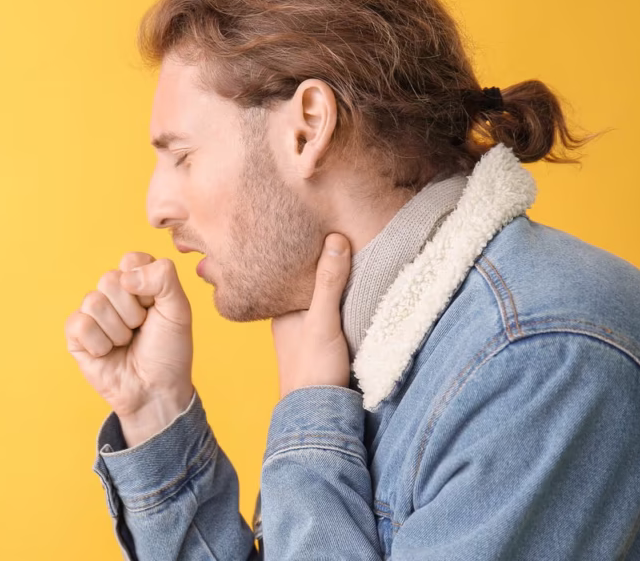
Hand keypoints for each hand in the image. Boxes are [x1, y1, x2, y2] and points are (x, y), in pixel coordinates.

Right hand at [65, 252, 194, 446]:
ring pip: (94, 302)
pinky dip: (100, 344)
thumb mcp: (179, 311)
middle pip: (109, 280)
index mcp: (138, 281)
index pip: (131, 260)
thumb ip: (164, 278)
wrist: (155, 390)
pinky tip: (108, 353)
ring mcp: (92, 313)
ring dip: (118, 332)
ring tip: (126, 343)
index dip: (146, 286)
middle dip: (132, 312)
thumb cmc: (168, 351)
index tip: (155, 307)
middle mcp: (113, 293)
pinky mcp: (76, 335)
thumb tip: (125, 276)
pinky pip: (80, 324)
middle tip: (141, 330)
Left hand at [271, 233, 351, 398]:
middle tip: (342, 230)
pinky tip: (359, 288)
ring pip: (322, 297)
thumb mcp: (322, 320)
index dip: (305, 249)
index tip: (321, 224)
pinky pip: (334, 311)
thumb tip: (335, 239)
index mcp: (280, 308)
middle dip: (322, 262)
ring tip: (355, 251)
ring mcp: (307, 329)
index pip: (292, 270)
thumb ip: (328, 283)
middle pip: (307, 281)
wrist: (319, 414)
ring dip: (336, 282)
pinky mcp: (325, 341)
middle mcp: (290, 316)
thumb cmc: (312, 368)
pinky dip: (344, 300)